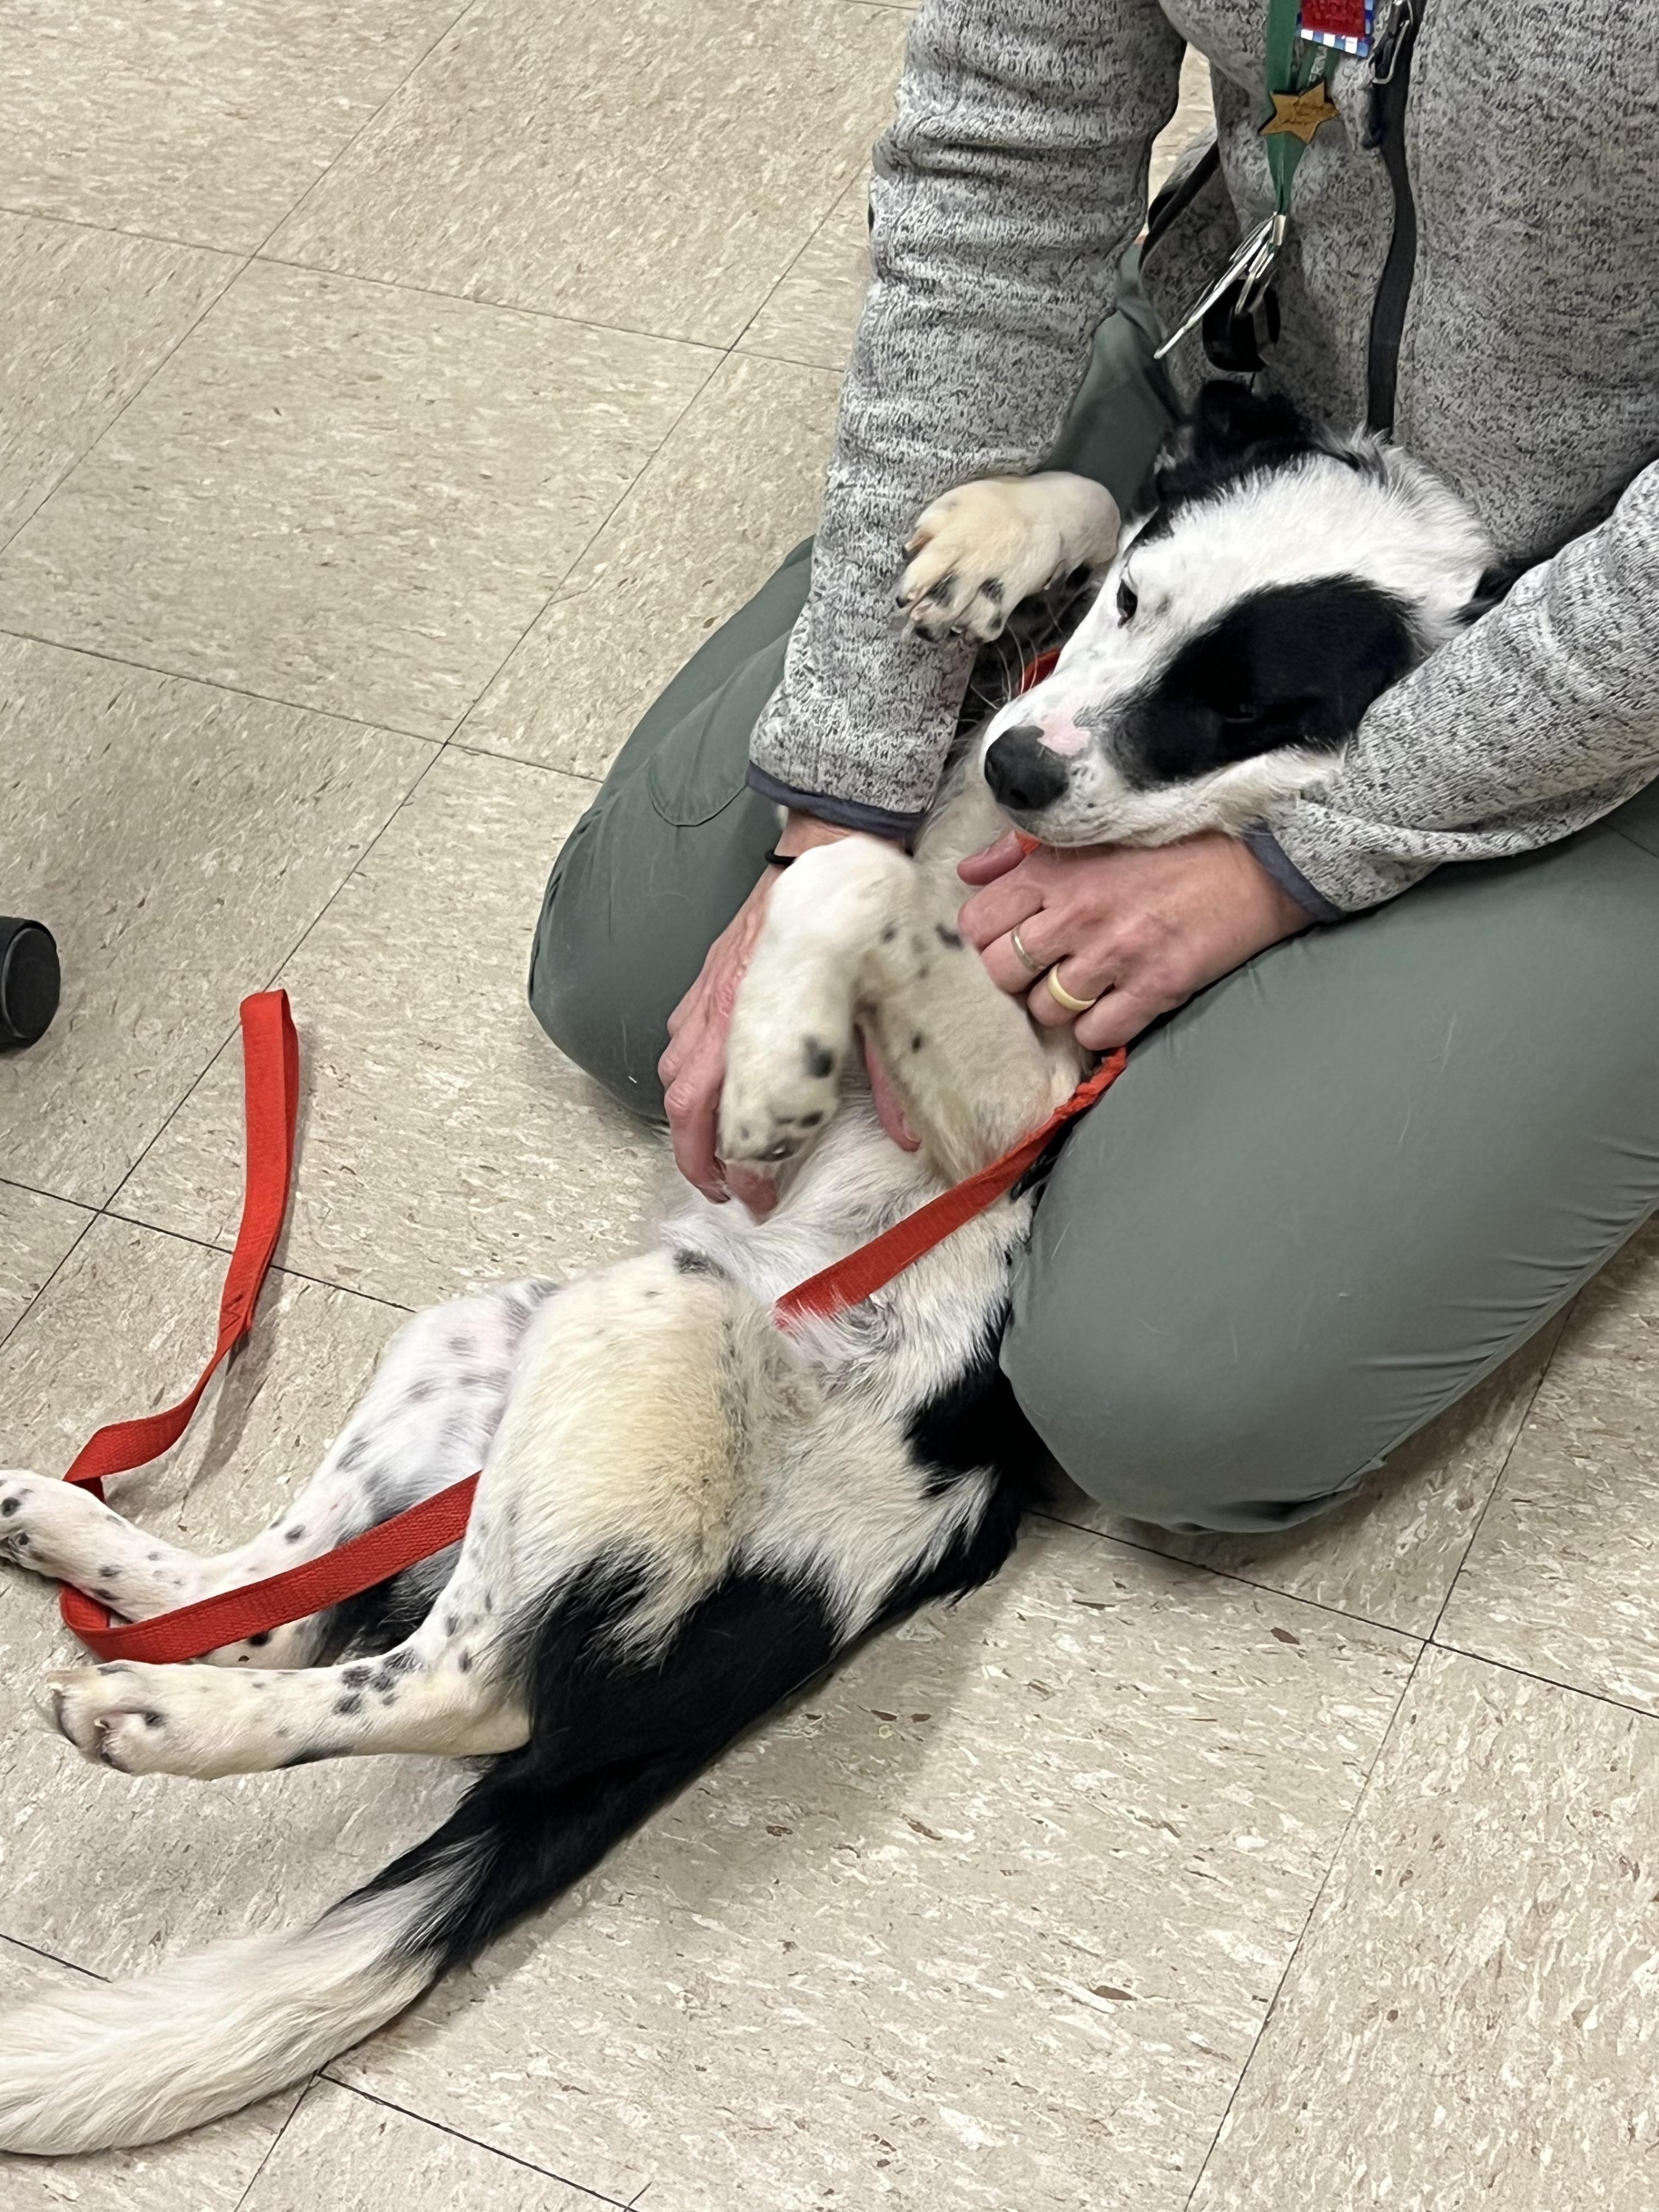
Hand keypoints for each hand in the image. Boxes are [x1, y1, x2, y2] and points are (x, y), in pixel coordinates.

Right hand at [658, 813, 917, 1215]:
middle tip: (726, 1191)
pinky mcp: (708, 976)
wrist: (828, 846)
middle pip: (686, 1108)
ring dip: (687, 1121)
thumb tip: (905, 1138)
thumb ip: (884, 1072)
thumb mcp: (881, 1005)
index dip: (743, 1168)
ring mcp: (709, 994)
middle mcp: (724, 1014)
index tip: (761, 1197)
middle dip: (698, 1161)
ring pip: (675, 1075)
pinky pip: (679, 1038)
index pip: (734, 1117)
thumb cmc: (853, 923)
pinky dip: (684, 1075)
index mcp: (761, 1024)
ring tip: (713, 1150)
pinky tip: (705, 1086)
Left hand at [957, 830, 1311, 1050]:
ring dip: (1055, 1005)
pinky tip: (1112, 1004)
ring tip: (1081, 985)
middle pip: (1001, 972)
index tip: (1002, 942)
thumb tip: (968, 876)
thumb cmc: (1168, 847)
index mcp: (1055, 870)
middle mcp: (1077, 913)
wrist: (1255, 863)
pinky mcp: (1154, 988)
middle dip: (1012, 978)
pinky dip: (1097, 1028)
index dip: (983, 940)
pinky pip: (1095, 1033)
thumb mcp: (1088, 835)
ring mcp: (1116, 954)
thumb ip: (1019, 855)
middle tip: (1037, 970)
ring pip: (1044, 1009)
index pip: (977, 924)